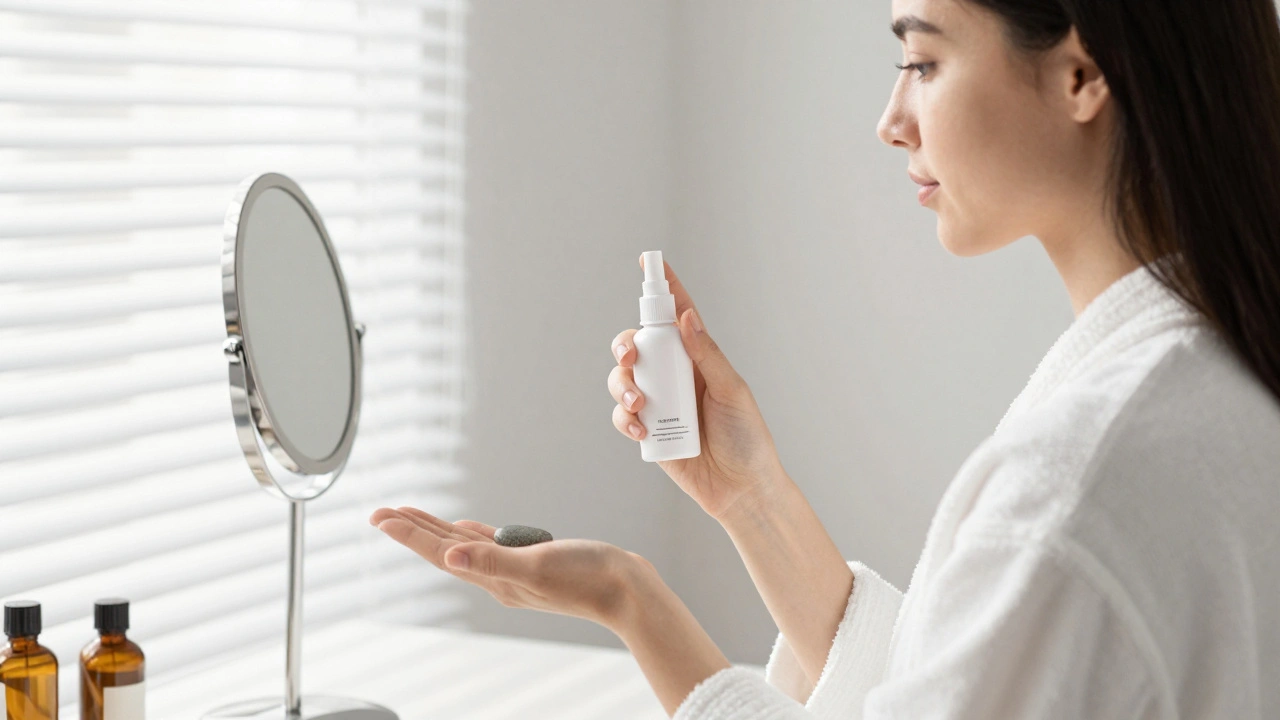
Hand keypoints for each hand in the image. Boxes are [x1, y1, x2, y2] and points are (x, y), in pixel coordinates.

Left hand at [369, 506, 646, 631]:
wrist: (626, 591)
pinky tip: (466, 528)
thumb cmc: (588, 578)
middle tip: (381, 512)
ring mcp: (515, 570)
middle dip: (412, 530)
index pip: (442, 552)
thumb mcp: (537, 565)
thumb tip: (452, 555)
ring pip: (464, 546)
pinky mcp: (533, 561)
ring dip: (436, 530)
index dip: (409, 534)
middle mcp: (498, 575)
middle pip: (445, 549)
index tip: (380, 517)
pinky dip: (473, 534)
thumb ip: (493, 560)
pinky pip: (491, 545)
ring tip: (411, 516)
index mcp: (495, 577)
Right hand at [609, 254, 786, 519]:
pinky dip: (625, 418)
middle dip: (625, 346)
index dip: (664, 288)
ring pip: (623, 379)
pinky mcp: (647, 432)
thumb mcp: (732, 390)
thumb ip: (707, 354)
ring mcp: (658, 403)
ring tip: (640, 404)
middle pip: (637, 346)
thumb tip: (686, 317)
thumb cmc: (747, 438)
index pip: (678, 316)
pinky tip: (640, 428)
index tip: (649, 261)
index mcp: (698, 358)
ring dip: (623, 385)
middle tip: (630, 356)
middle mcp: (675, 376)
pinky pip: (622, 415)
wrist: (741, 489)